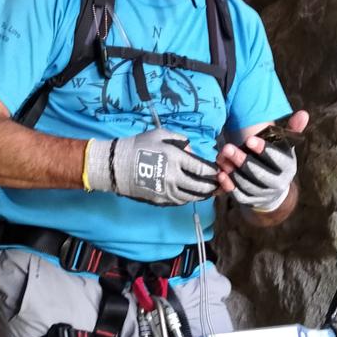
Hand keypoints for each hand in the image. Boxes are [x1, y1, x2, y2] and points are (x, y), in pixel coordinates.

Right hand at [86, 128, 218, 205]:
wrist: (116, 165)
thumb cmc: (138, 145)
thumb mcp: (160, 135)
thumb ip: (180, 140)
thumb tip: (191, 151)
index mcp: (175, 159)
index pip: (201, 169)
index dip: (213, 172)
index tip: (219, 171)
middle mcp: (174, 177)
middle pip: (199, 186)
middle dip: (212, 186)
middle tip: (219, 184)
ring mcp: (167, 191)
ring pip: (191, 197)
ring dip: (202, 195)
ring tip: (209, 192)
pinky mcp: (160, 200)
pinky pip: (180, 201)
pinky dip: (189, 198)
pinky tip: (192, 194)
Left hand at [217, 110, 308, 211]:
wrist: (274, 191)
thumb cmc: (277, 161)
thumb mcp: (285, 146)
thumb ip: (292, 130)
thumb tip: (303, 113)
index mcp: (287, 167)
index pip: (277, 159)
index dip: (263, 150)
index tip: (249, 139)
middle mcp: (277, 182)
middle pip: (258, 172)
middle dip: (242, 160)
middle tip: (227, 147)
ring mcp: (263, 193)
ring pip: (246, 184)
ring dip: (232, 170)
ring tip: (220, 157)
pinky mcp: (250, 201)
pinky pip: (238, 194)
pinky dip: (228, 184)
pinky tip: (220, 173)